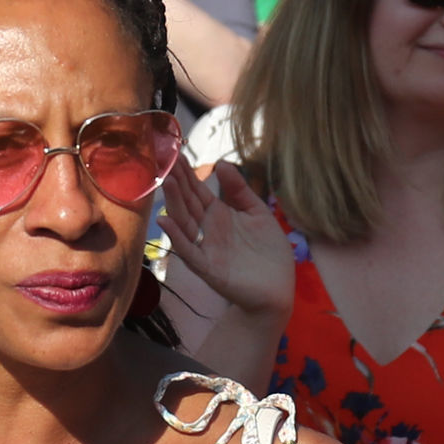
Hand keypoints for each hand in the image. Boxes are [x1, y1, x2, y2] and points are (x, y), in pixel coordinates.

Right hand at [162, 159, 297, 322]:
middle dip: (177, 183)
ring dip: (174, 203)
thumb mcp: (257, 213)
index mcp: (219, 215)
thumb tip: (221, 163)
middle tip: (165, 161)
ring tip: (166, 182)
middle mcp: (207, 229)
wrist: (278, 290)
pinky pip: (189, 252)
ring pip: (184, 223)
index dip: (187, 173)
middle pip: (188, 203)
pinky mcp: (208, 268)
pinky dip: (177, 238)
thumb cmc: (269, 252)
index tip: (176, 153)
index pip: (197, 190)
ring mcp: (205, 248)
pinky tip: (167, 222)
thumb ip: (240, 190)